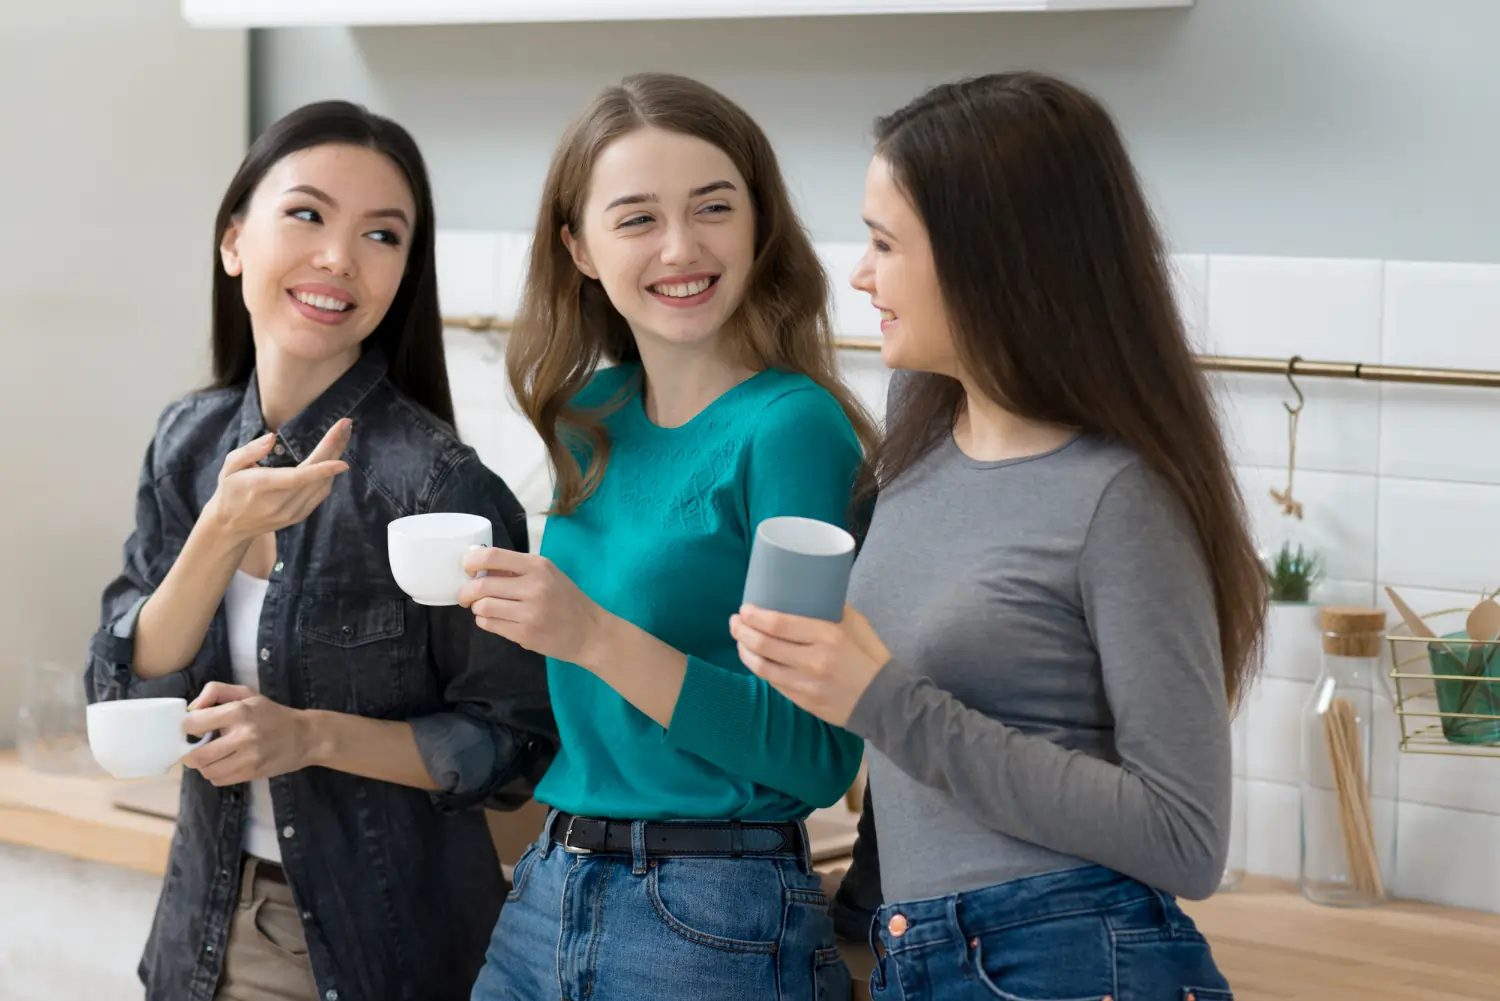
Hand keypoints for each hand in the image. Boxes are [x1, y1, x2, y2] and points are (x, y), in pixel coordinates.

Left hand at [181, 682, 315, 785]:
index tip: (194, 729)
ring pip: (207, 771)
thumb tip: (191, 709)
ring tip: (214, 756)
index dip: (187, 728)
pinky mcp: (252, 773)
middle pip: (196, 755)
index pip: (193, 724)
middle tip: (197, 748)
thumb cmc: (271, 714)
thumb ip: (215, 691)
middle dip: (191, 753)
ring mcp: (248, 757)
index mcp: (239, 711)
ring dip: (205, 765)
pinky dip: (217, 774)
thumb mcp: (247, 693)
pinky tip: (227, 764)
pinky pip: (219, 780)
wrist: (305, 737)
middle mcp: (243, 735)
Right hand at [204, 419, 351, 544]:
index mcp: (261, 487)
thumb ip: (249, 451)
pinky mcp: (299, 516)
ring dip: (335, 459)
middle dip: (334, 450)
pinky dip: (329, 475)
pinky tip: (333, 456)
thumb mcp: (229, 466)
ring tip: (342, 435)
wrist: (230, 526)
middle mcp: (280, 503)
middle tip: (346, 425)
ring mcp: (292, 513)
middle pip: (316, 477)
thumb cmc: (230, 490)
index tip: (343, 460)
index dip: (322, 469)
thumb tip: (272, 438)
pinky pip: (320, 494)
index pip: (297, 478)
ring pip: (323, 486)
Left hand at [458, 547, 607, 665]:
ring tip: (485, 608)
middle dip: (466, 592)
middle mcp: (534, 587)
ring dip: (477, 608)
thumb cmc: (566, 599)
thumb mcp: (547, 574)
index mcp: (538, 566)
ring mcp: (529, 613)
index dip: (471, 562)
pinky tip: (495, 619)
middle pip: (482, 586)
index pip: (492, 556)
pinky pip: (490, 625)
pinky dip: (485, 621)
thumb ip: (516, 569)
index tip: (467, 569)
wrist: (589, 631)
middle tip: (465, 596)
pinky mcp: (525, 635)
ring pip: (483, 607)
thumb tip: (478, 567)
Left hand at [729, 604, 891, 727]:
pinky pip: (773, 683)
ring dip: (744, 651)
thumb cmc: (871, 658)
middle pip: (764, 644)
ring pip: (762, 667)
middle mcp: (814, 660)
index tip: (745, 608)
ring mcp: (807, 684)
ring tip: (739, 640)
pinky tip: (755, 659)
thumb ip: (832, 610)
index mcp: (828, 636)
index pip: (779, 624)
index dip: (755, 616)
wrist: (886, 702)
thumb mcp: (857, 625)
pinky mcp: (804, 701)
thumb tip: (809, 593)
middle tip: (735, 621)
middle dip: (742, 631)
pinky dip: (760, 668)